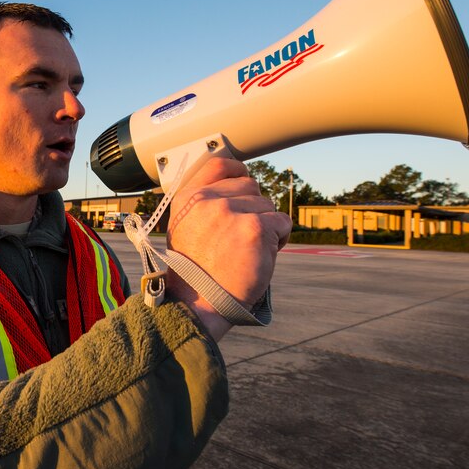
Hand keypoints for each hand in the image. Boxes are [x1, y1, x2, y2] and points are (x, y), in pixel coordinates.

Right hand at [165, 158, 291, 338]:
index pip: (219, 165)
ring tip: (249, 250)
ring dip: (267, 226)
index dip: (238, 171)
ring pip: (268, 205)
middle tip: (242, 236)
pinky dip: (279, 239)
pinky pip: (282, 222)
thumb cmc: (196, 271)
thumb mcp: (186, 228)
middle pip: (250, 185)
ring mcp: (230, 211)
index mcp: (188, 198)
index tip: (245, 182)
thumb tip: (238, 184)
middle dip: (254, 207)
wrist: (199, 303)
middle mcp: (207, 200)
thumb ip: (205, 204)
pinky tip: (261, 256)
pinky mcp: (255, 228)